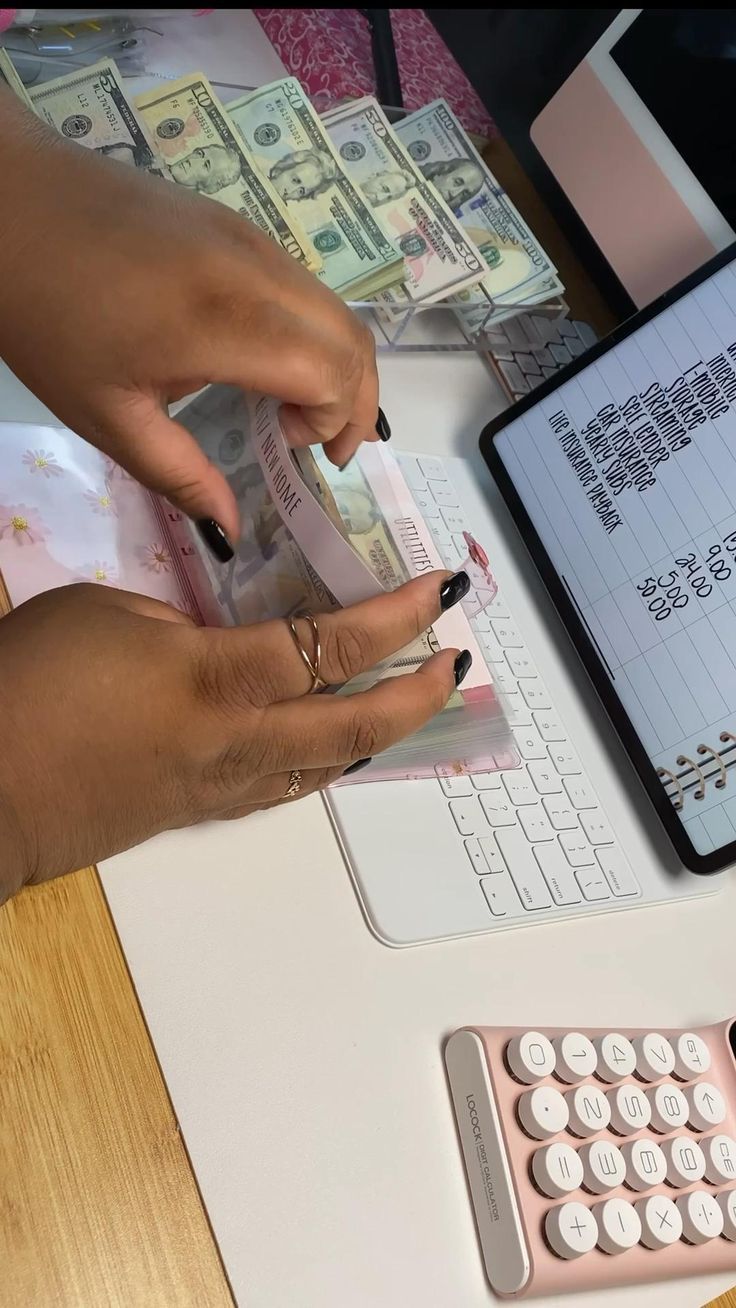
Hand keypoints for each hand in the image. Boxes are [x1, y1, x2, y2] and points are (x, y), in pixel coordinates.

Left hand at [0, 92, 379, 547]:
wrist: (8, 203)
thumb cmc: (47, 317)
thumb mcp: (106, 414)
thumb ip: (180, 475)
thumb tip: (229, 530)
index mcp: (227, 322)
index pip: (332, 373)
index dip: (334, 422)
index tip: (293, 452)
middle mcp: (257, 271)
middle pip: (352, 338)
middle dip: (357, 400)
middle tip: (324, 447)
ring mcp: (251, 237)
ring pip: (334, 306)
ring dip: (338, 364)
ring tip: (297, 411)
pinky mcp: (238, 222)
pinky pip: (303, 284)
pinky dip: (312, 330)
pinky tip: (269, 361)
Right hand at [0, 572, 468, 902]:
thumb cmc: (26, 686)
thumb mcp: (105, 614)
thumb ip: (181, 622)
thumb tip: (221, 637)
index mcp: (213, 680)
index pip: (331, 646)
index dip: (396, 618)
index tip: (438, 593)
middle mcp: (235, 742)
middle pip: (357, 725)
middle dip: (418, 694)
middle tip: (454, 664)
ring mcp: (220, 787)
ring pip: (329, 765)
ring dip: (383, 733)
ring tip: (409, 700)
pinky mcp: (197, 813)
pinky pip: (284, 787)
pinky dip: (326, 760)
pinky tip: (333, 743)